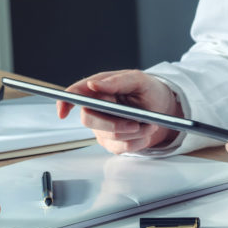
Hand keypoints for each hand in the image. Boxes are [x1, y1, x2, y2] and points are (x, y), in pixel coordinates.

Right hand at [57, 69, 182, 153]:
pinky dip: (137, 142)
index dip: (64, 102)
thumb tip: (94, 84)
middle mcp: (97, 108)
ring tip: (149, 124)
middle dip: (114, 125)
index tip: (63, 112)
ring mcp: (102, 126)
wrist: (164, 110)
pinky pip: (119, 147)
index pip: (74, 94)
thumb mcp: (139, 80)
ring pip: (108, 136)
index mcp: (99, 88)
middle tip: (136, 124)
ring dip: (133, 133)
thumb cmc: (149, 91)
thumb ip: (117, 81)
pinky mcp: (111, 142)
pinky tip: (145, 132)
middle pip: (89, 120)